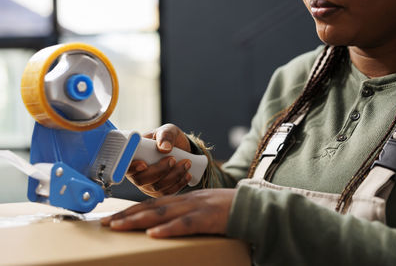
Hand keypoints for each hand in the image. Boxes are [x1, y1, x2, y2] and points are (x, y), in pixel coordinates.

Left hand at [101, 189, 236, 237]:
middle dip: (127, 215)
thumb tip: (164, 226)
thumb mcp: (201, 209)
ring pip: (162, 213)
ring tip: (119, 226)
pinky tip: (153, 234)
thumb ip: (184, 215)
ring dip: (138, 220)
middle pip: (151, 207)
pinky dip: (169, 228)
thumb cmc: (226, 210)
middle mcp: (185, 200)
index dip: (131, 210)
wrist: (252, 204)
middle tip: (105, 223)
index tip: (113, 217)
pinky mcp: (208, 218)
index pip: (152, 203)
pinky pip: (186, 224)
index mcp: (183, 199)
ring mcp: (196, 207)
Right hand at [126, 124, 192, 196]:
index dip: (132, 168)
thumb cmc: (169, 139)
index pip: (125, 166)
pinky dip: (179, 183)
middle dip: (159, 171)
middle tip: (173, 159)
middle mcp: (137, 173)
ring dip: (173, 176)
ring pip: (157, 187)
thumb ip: (165, 135)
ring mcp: (148, 185)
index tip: (144, 164)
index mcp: (134, 156)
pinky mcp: (160, 191)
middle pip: (141, 180)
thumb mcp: (168, 130)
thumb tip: (164, 148)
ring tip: (186, 163)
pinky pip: (168, 192)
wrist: (182, 150)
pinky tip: (187, 174)